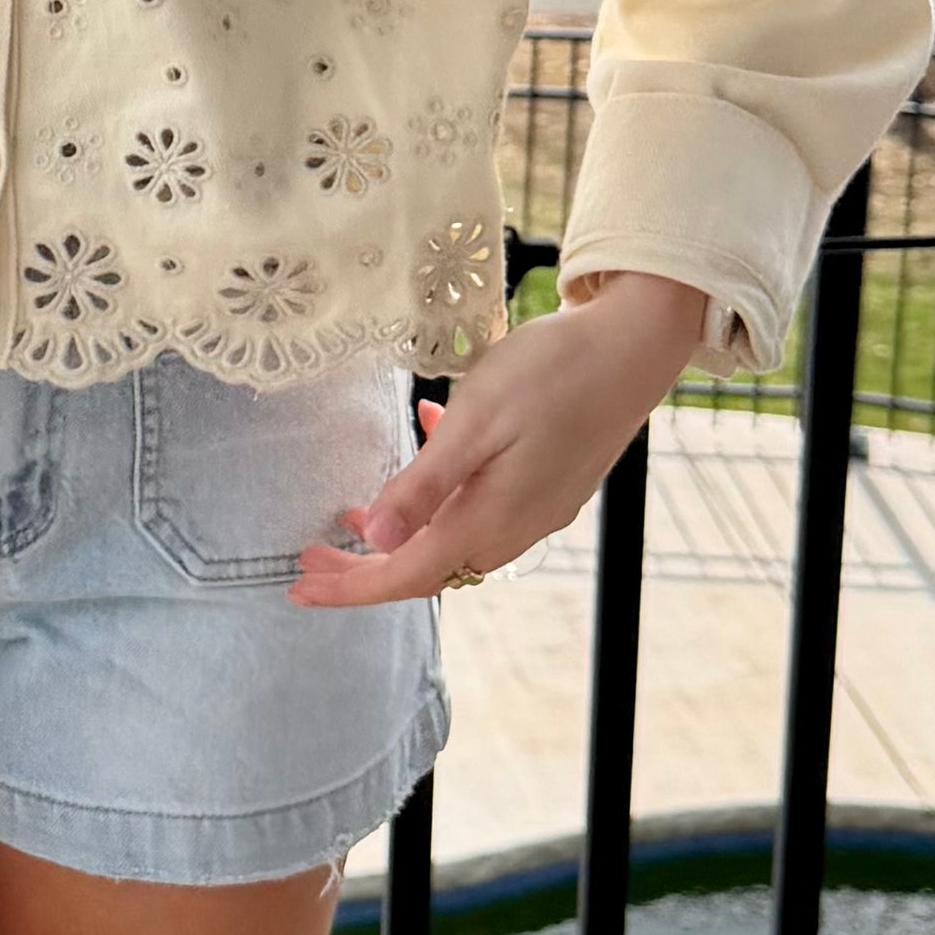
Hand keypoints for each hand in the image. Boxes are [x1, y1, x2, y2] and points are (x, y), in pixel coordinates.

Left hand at [289, 270, 709, 606]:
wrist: (636, 347)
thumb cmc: (553, 373)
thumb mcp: (475, 421)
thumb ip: (424, 486)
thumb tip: (379, 540)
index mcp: (490, 519)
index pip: (406, 574)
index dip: (350, 586)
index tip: (299, 587)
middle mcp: (516, 527)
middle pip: (428, 566)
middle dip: (368, 565)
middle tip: (315, 551)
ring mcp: (539, 507)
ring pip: (455, 538)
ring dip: (405, 531)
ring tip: (358, 512)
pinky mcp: (551, 483)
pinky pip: (483, 507)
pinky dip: (444, 495)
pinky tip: (430, 443)